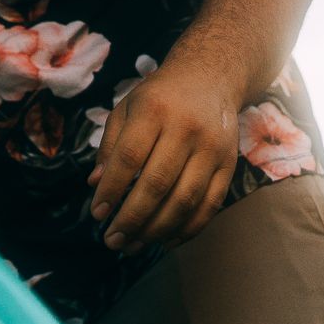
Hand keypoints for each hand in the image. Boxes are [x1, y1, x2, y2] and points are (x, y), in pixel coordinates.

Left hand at [88, 63, 240, 253]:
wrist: (212, 77)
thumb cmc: (159, 97)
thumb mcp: (127, 109)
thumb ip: (110, 146)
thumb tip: (95, 184)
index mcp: (155, 111)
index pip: (129, 158)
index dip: (111, 190)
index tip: (97, 214)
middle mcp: (187, 129)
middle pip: (157, 184)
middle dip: (131, 218)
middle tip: (112, 240)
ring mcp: (212, 148)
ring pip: (184, 200)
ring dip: (156, 230)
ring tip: (133, 246)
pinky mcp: (229, 164)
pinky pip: (209, 205)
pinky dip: (188, 229)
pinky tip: (166, 241)